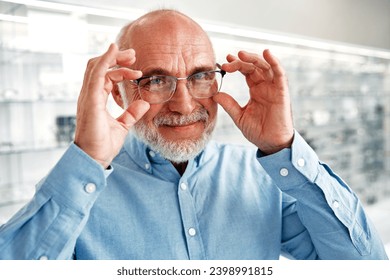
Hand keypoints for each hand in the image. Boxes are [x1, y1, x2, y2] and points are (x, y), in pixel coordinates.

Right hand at [74, 44, 149, 167]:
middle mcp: (89, 95)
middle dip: (116, 58)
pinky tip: (114, 51)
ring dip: (113, 57)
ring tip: (130, 54)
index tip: (137, 71)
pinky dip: (105, 60)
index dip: (120, 70)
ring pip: (96, 67)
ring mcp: (88, 97)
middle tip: (133, 54)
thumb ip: (131, 114)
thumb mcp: (122, 126)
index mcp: (95, 100)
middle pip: (99, 67)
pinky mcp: (90, 100)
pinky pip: (96, 74)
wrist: (94, 159)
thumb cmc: (103, 145)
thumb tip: (144, 104)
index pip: (106, 77)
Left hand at [213, 49, 293, 153]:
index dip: (236, 65)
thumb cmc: (258, 131)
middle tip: (228, 60)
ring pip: (266, 66)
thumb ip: (229, 104)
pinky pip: (280, 74)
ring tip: (241, 54)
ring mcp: (274, 88)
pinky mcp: (282, 92)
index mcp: (256, 91)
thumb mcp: (239, 116)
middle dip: (241, 61)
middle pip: (254, 66)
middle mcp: (265, 87)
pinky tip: (267, 53)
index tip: (225, 63)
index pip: (246, 72)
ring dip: (254, 58)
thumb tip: (215, 94)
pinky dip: (275, 62)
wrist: (271, 143)